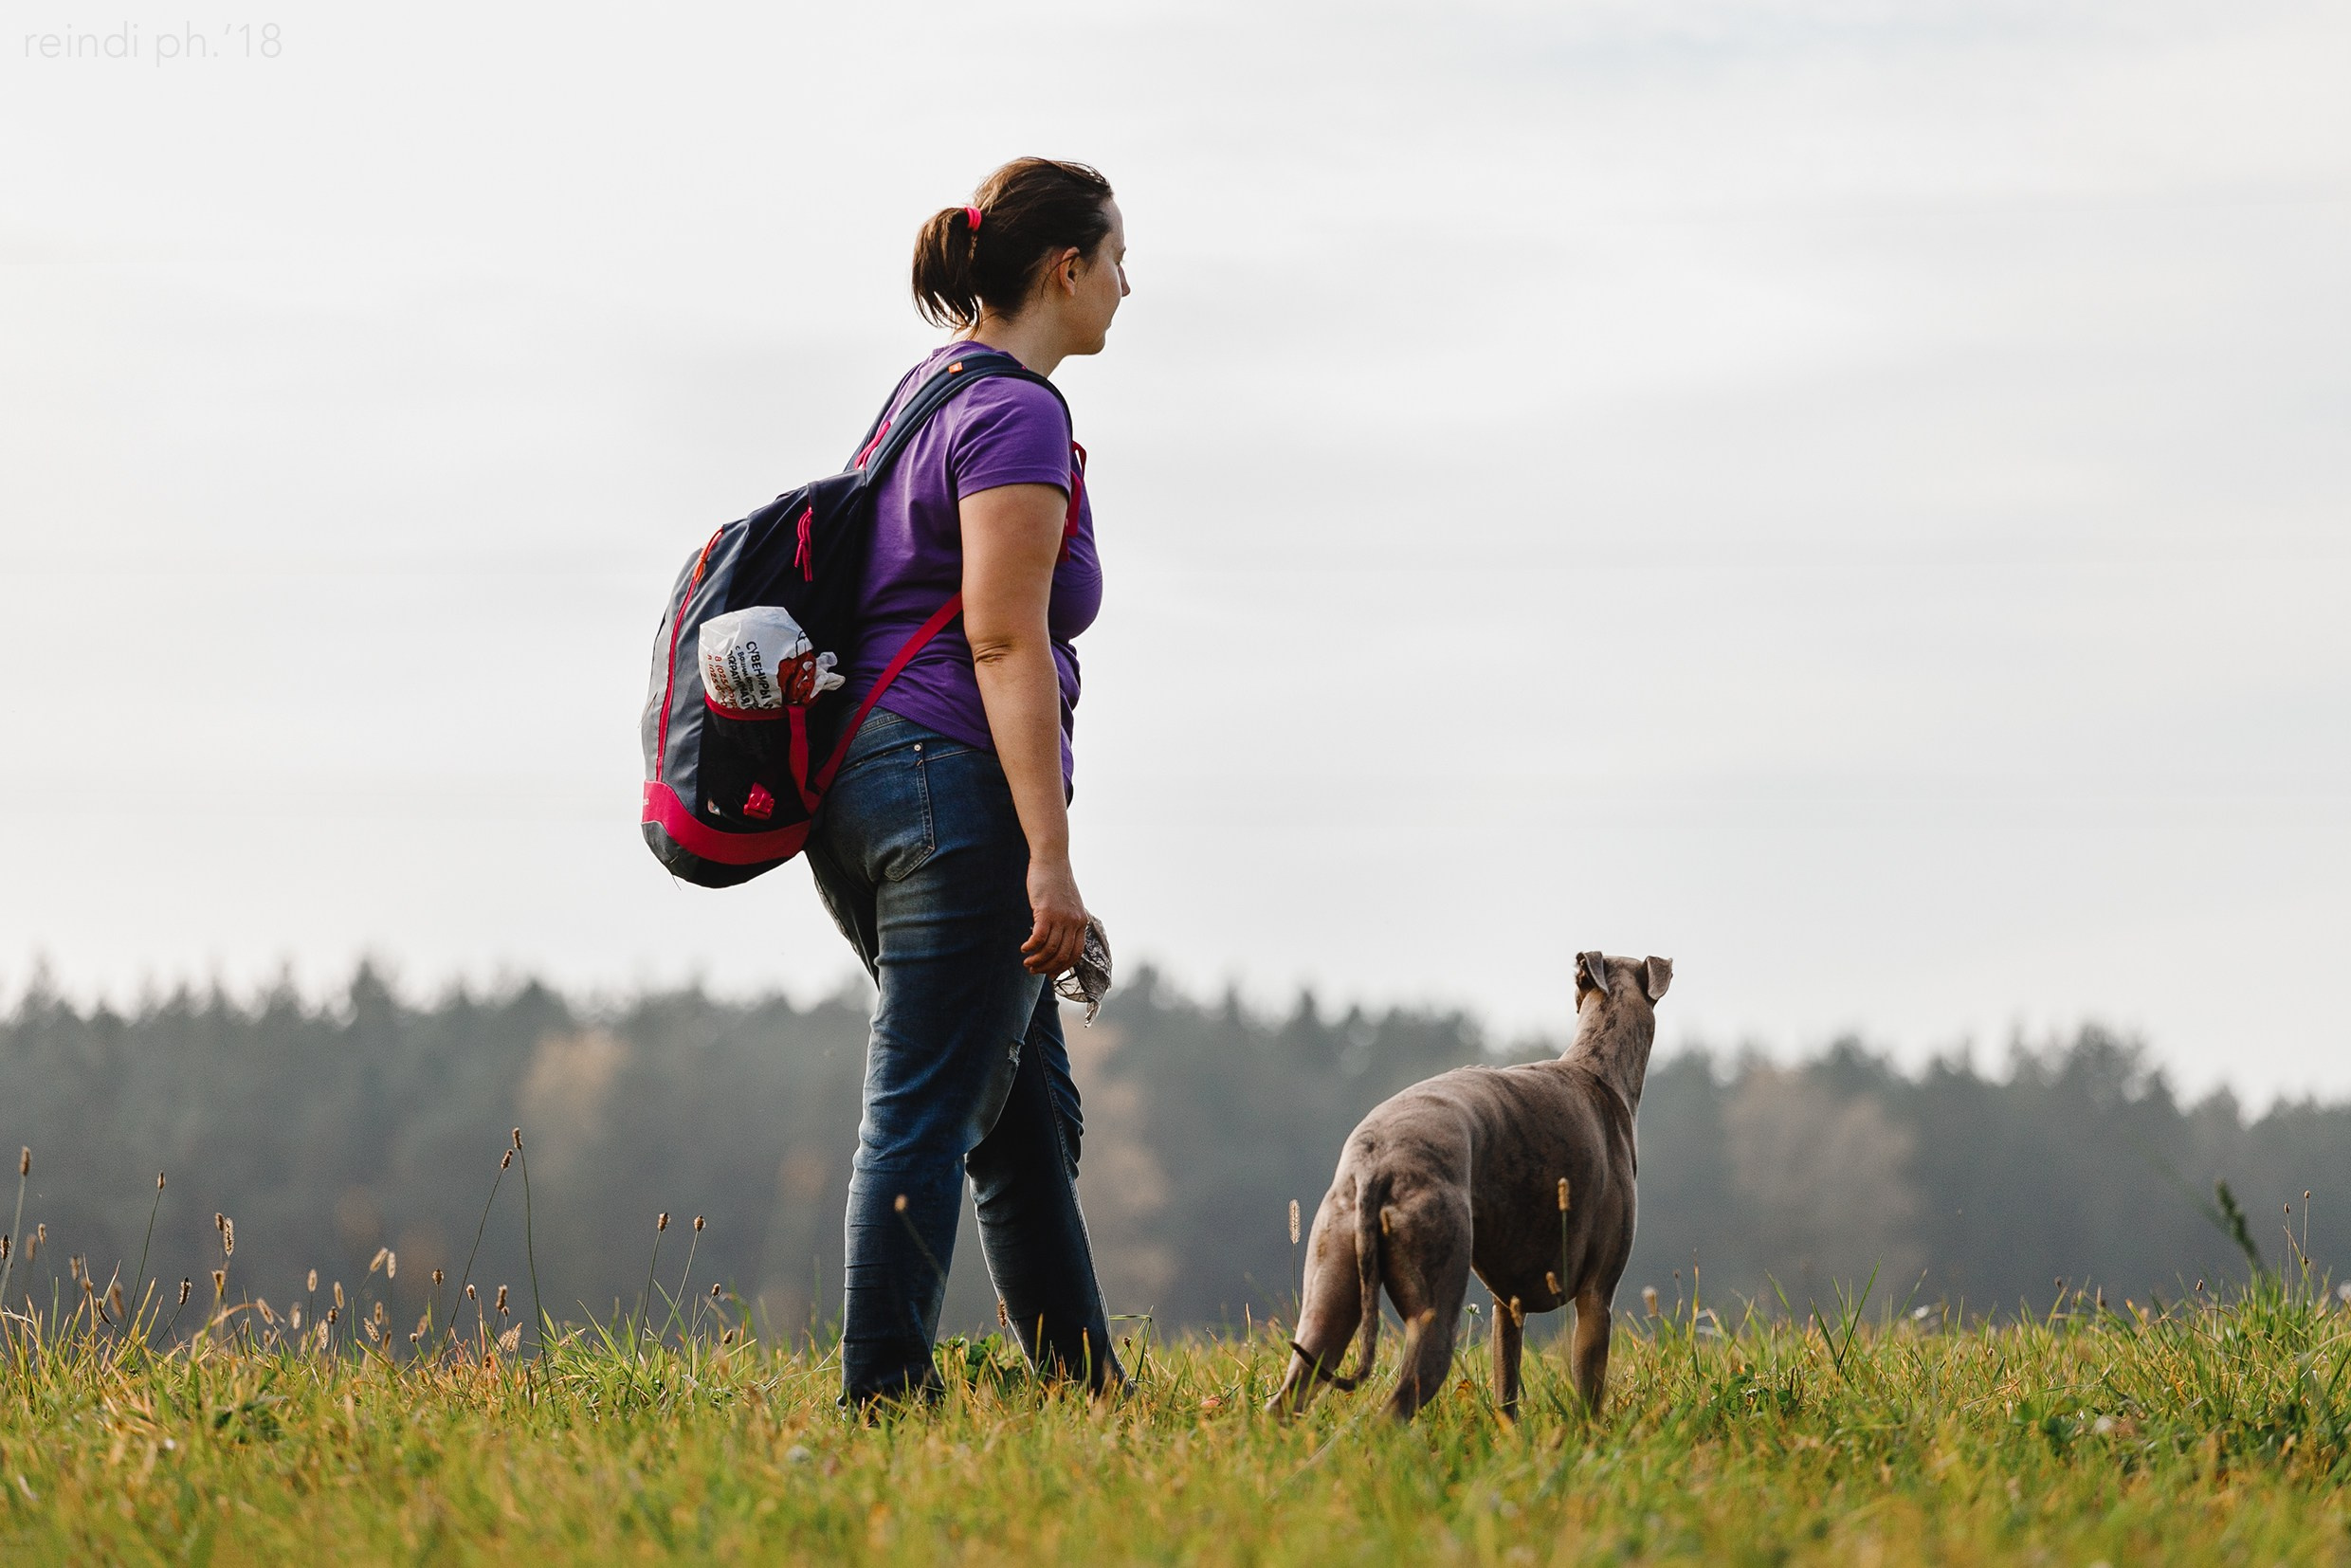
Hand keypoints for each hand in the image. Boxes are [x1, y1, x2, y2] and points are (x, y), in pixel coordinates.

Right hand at [1021, 856, 1087, 977]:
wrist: (1051, 859)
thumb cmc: (1055, 880)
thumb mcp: (1067, 903)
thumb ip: (1066, 920)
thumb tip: (1057, 938)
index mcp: (1081, 921)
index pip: (1075, 954)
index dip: (1062, 967)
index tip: (1051, 973)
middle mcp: (1074, 922)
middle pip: (1062, 955)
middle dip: (1047, 968)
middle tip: (1033, 970)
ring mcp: (1061, 918)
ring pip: (1050, 950)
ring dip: (1037, 961)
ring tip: (1027, 963)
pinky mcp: (1046, 912)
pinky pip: (1039, 938)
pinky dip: (1031, 948)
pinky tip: (1024, 949)